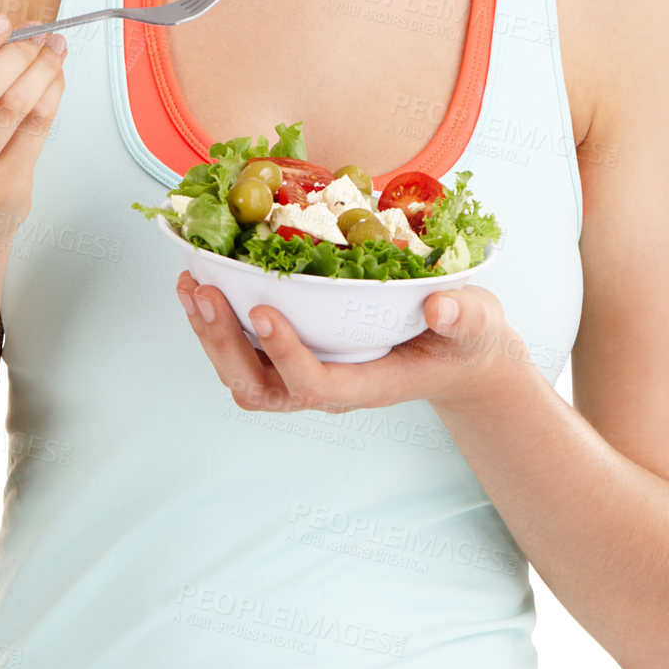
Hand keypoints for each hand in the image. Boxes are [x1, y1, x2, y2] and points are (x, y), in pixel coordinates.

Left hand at [175, 270, 523, 419]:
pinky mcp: (294, 353)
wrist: (457, 354)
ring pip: (244, 374)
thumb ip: (464, 318)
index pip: (317, 384)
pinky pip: (245, 351)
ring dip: (210, 335)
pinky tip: (204, 281)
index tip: (263, 310)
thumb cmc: (465, 339)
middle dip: (225, 344)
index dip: (286, 353)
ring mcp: (306, 372)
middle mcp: (329, 385)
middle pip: (261, 387)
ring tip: (191, 285)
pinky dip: (218, 321)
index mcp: (369, 383)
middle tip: (204, 293)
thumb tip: (441, 307)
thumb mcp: (477, 325)